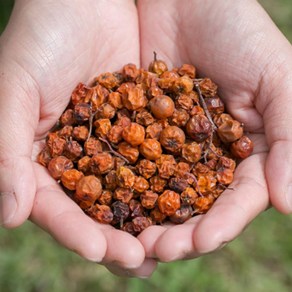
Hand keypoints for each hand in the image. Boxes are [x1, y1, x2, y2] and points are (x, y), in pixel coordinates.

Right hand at [0, 0, 155, 276]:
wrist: (85, 1)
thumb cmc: (41, 37)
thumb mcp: (14, 89)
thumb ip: (6, 150)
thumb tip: (9, 215)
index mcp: (46, 158)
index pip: (58, 208)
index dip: (75, 231)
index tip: (100, 252)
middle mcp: (84, 158)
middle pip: (100, 210)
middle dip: (119, 238)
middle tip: (144, 261)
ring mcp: (118, 144)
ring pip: (135, 191)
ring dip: (152, 219)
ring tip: (174, 245)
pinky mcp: (149, 125)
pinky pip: (164, 158)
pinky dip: (175, 180)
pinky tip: (191, 199)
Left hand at [137, 0, 291, 260]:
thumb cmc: (235, 29)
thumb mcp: (275, 77)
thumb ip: (290, 137)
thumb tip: (290, 203)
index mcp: (245, 148)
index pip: (237, 199)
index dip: (222, 223)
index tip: (202, 241)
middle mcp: (206, 154)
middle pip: (196, 205)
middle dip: (179, 231)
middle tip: (158, 250)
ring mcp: (170, 144)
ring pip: (160, 192)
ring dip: (148, 218)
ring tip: (134, 241)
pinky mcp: (137, 129)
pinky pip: (129, 164)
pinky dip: (121, 186)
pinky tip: (110, 203)